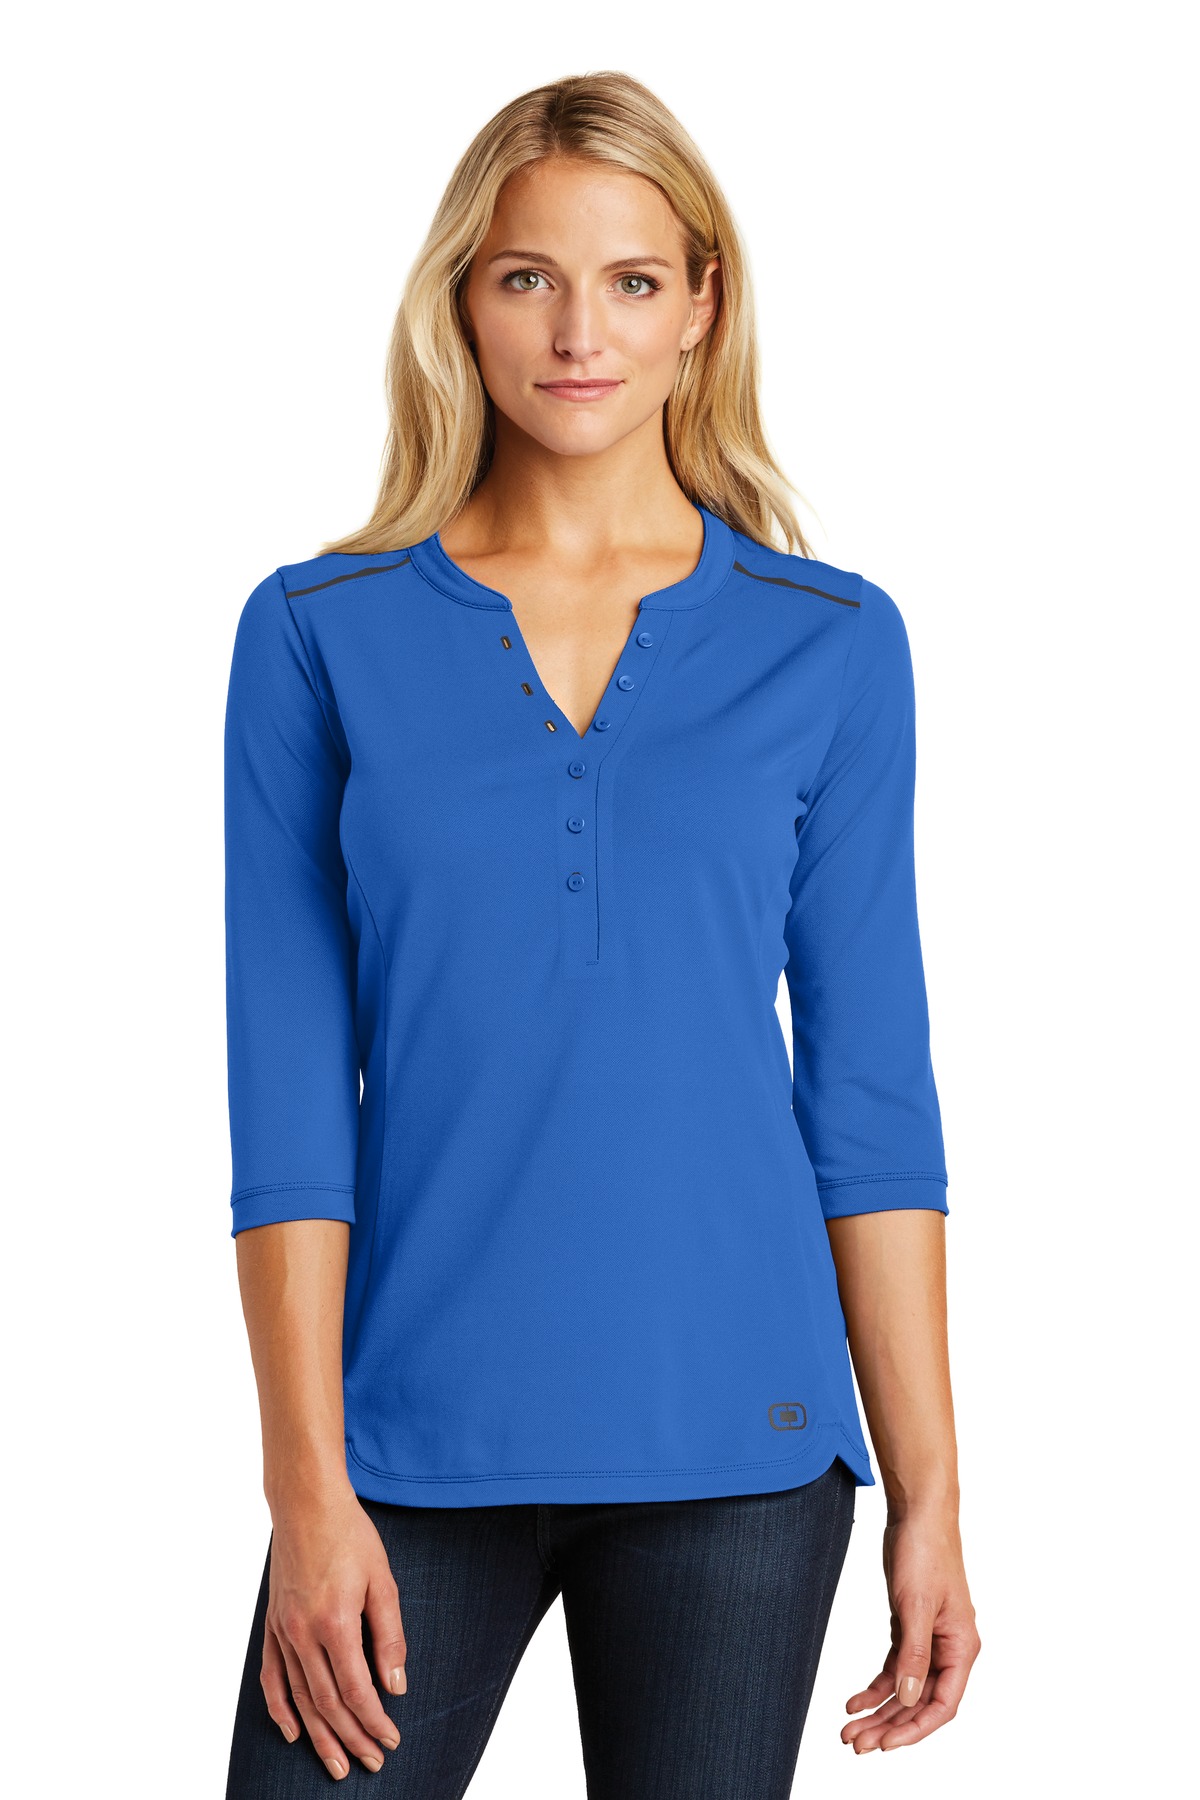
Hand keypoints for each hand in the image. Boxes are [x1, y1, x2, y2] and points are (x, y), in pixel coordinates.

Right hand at [261, 1484, 407, 1779]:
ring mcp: (283, 1630)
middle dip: (351, 1738)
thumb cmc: (350, 1536)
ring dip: (319, 1736)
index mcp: (336, 1622)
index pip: (356, 1690)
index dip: (374, 1721)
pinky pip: (272, 1675)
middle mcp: (304, 1633)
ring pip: (300, 1697)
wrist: (306, 1504)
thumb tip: (396, 1685)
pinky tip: (292, 1731)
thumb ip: (390, 1635)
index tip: (390, 1740)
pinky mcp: (272, 1624)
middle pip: (328, 1703)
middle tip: (371, 1763)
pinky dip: (280, 1707)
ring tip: (336, 1764)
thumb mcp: (383, 1581)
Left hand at [841, 1506, 979, 1752]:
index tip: (884, 1744)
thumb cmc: (925, 1551)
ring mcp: (929, 1639)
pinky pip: (894, 1667)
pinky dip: (876, 1686)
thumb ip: (913, 1654)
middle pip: (920, 1702)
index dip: (914, 1729)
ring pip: (905, 1688)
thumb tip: (908, 1697)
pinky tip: (855, 1700)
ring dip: (879, 1710)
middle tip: (855, 1742)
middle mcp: (949, 1649)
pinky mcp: (910, 1627)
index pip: (942, 1704)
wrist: (917, 1513)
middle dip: (889, 1725)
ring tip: (849, 1729)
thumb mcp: (915, 1605)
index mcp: (961, 1647)